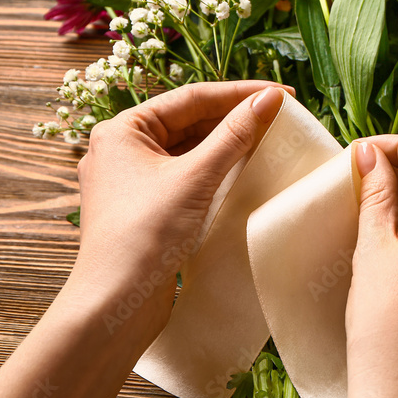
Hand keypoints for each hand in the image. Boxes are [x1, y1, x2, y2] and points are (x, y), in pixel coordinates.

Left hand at [74, 80, 292, 327]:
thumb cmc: (144, 235)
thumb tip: (270, 99)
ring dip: (227, 144)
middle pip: (190, 121)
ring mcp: (132, 179)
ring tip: (269, 139)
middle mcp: (122, 148)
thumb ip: (235, 135)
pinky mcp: (145, 206)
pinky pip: (186, 175)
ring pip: (189, 148)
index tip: (283, 94)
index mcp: (122, 129)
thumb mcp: (195, 178)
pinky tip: (245, 170)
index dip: (240, 93)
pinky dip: (216, 170)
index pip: (191, 97)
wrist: (114, 304)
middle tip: (281, 116)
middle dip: (235, 118)